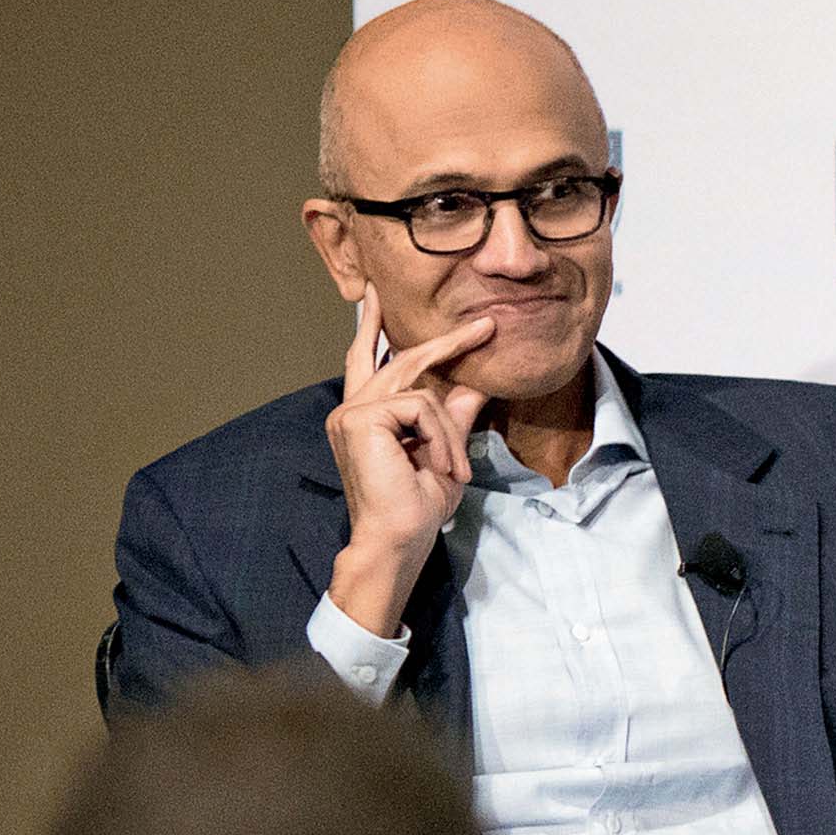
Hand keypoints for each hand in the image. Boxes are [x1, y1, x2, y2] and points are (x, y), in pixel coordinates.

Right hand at [325, 300, 493, 634]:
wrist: (399, 538)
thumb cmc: (417, 506)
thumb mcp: (446, 452)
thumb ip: (453, 416)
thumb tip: (475, 383)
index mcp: (365, 417)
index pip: (369, 360)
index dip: (375, 328)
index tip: (379, 296)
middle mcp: (351, 409)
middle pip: (399, 359)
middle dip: (444, 342)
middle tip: (485, 327)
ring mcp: (351, 413)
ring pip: (421, 391)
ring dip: (449, 431)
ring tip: (455, 466)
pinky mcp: (360, 419)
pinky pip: (422, 407)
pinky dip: (442, 438)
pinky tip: (443, 467)